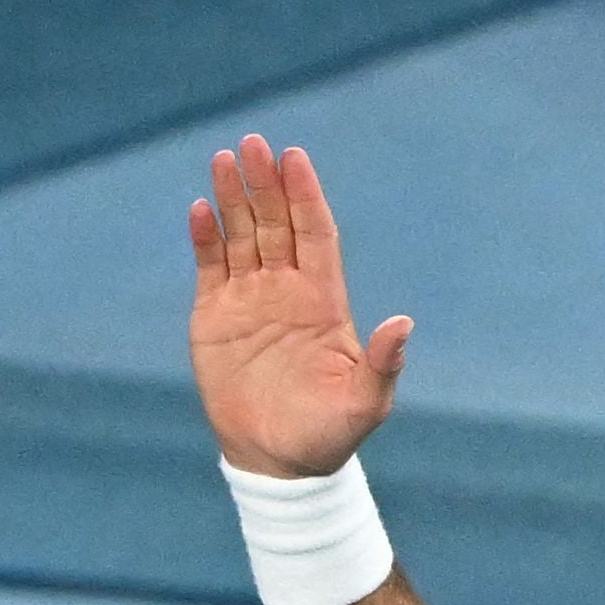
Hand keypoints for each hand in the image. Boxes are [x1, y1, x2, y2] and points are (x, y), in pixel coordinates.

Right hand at [187, 135, 411, 478]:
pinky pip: (210, 267)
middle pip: (277, 224)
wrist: (280, 461)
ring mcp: (251, 300)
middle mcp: (288, 291)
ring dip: (234, 198)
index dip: (306, 197)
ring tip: (226, 158)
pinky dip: (205, 238)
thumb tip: (403, 323)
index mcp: (325, 302)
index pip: (315, 235)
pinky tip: (202, 208)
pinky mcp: (215, 316)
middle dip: (266, 184)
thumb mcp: (365, 402)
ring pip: (242, 236)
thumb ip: (383, 362)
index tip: (296, 158)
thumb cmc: (330, 434)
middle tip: (255, 144)